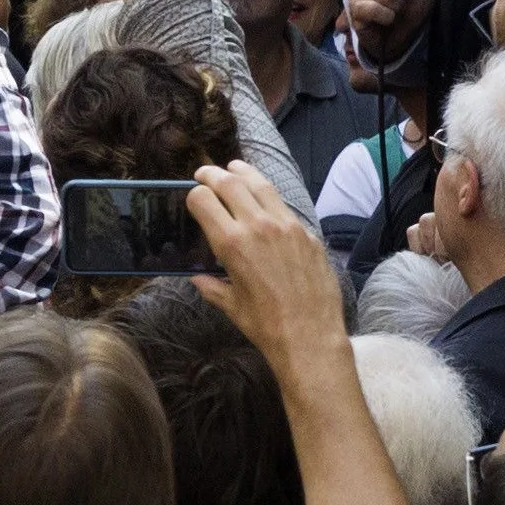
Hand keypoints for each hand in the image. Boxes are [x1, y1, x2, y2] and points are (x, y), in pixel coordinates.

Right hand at [185, 159, 344, 364]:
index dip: (194, 195)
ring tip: (235, 168)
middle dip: (212, 174)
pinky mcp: (308, 234)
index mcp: (231, 243)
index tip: (193, 197)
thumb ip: (211, 286)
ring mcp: (287, 226)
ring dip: (243, 173)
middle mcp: (258, 226)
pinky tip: (266, 204)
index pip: (203, 199)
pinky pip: (285, 207)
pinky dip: (269, 199)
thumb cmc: (265, 324)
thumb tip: (198, 277)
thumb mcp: (231, 305)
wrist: (310, 335)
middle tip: (205, 173)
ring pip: (261, 185)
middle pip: (229, 182)